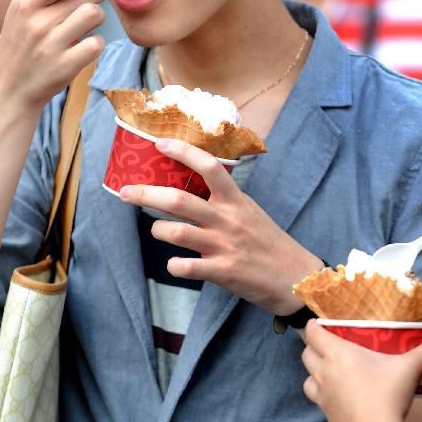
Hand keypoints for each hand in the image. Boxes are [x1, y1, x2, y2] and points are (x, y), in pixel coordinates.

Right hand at [0, 0, 106, 110]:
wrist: (10, 87)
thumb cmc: (21, 41)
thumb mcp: (26, 8)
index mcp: (26, 1)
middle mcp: (37, 21)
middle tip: (90, 0)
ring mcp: (51, 45)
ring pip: (94, 14)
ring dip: (97, 17)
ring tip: (86, 23)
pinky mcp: (65, 66)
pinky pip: (97, 43)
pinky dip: (95, 43)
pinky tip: (84, 44)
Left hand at [118, 138, 321, 312]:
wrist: (296, 278)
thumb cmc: (269, 243)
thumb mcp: (250, 211)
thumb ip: (225, 199)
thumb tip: (195, 184)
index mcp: (236, 200)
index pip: (209, 166)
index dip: (183, 152)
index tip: (160, 144)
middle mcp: (228, 219)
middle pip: (179, 200)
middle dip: (146, 194)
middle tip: (125, 192)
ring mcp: (224, 246)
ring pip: (176, 232)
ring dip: (158, 230)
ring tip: (156, 231)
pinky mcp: (223, 272)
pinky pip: (186, 267)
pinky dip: (174, 265)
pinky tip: (175, 264)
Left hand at [301, 319, 421, 421]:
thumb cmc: (388, 395)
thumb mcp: (410, 369)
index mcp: (339, 354)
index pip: (313, 334)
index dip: (312, 326)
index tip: (317, 323)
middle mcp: (324, 372)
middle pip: (306, 354)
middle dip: (313, 347)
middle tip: (328, 345)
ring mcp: (322, 395)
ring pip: (307, 377)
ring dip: (314, 371)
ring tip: (329, 370)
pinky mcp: (326, 415)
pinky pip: (316, 398)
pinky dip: (321, 393)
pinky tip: (338, 395)